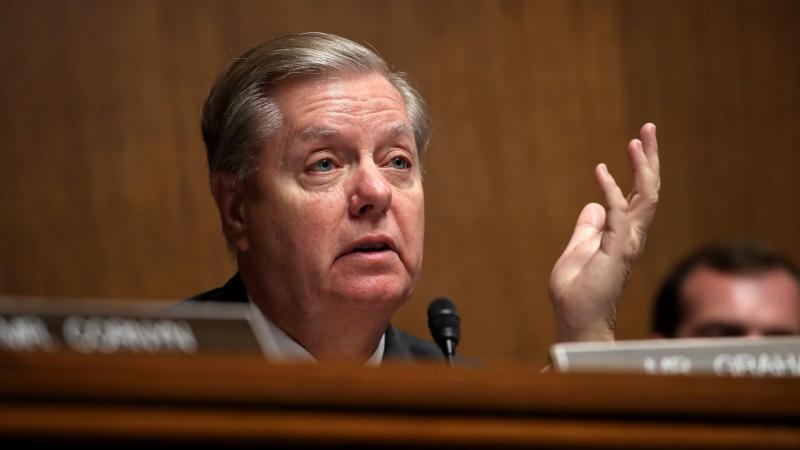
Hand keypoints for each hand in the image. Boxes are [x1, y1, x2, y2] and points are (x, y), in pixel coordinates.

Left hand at [549, 123, 659, 341]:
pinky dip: (610, 190)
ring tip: (638, 139)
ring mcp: (626, 243)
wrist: (576, 320)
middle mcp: (631, 236)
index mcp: (623, 234)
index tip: (636, 140)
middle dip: (650, 157)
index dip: (640, 166)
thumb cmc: (577, 292)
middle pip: (649, 189)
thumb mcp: (577, 250)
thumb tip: (592, 206)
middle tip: (649, 127)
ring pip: (645, 198)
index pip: (638, 194)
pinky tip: (601, 171)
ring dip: (642, 167)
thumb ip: (587, 229)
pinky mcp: (616, 252)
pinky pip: (617, 214)